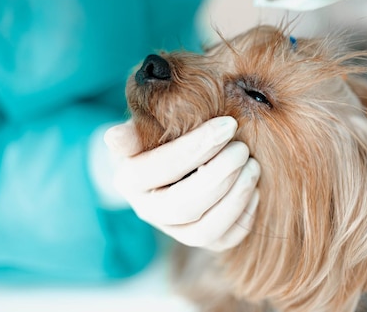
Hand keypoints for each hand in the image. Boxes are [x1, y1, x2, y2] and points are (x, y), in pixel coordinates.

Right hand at [103, 117, 260, 251]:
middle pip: (184, 205)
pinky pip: (224, 240)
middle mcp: (148, 211)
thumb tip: (113, 137)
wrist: (167, 158)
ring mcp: (174, 230)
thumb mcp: (143, 128)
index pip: (162, 168)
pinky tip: (254, 190)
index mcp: (130, 180)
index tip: (228, 125)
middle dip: (219, 176)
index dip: (197, 147)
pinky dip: (243, 217)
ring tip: (252, 166)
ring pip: (205, 231)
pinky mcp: (200, 239)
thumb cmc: (159, 135)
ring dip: (235, 199)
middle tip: (242, 149)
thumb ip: (132, 132)